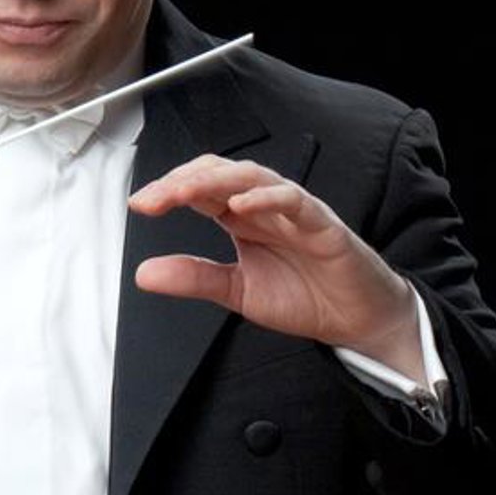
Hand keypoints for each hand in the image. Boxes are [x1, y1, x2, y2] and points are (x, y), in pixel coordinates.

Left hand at [129, 158, 425, 379]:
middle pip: (221, 174)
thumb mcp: (237, 291)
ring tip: (184, 192)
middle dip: (183, 181)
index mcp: (243, 218)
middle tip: (152, 199)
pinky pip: (295, 202)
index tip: (139, 204)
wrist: (355, 319)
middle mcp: (266, 207)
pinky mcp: (323, 226)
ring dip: (216, 181)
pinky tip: (241, 206)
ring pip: (253, 178)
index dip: (169, 190)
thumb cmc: (305, 296)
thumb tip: (145, 274)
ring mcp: (295, 212)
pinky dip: (268, 199)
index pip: (201, 189)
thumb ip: (195, 278)